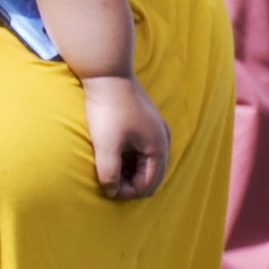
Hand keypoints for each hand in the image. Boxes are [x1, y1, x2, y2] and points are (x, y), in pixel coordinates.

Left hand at [81, 73, 169, 198]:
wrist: (108, 75)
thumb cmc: (107, 111)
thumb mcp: (106, 146)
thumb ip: (109, 172)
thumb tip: (112, 192)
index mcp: (158, 148)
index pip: (148, 184)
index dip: (127, 192)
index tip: (106, 190)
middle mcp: (163, 140)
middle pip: (151, 175)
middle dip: (131, 184)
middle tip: (106, 183)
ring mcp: (156, 130)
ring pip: (146, 162)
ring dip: (129, 171)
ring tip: (106, 169)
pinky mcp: (146, 122)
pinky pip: (142, 149)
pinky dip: (129, 157)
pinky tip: (112, 155)